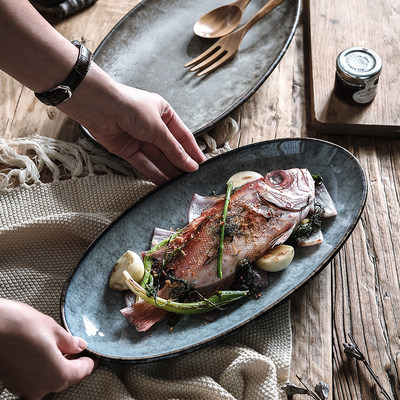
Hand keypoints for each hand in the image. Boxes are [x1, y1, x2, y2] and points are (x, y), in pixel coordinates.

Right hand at [0, 299, 94, 399]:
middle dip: (72, 363)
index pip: (81, 372)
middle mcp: (41, 388)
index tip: (92, 355)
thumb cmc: (20, 326)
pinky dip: (42, 367)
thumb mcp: (54, 330)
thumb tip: (79, 346)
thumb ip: (69, 342)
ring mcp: (25, 388)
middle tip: (77, 348)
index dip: (88, 361)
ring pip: (49, 379)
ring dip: (57, 365)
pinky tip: (44, 352)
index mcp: (57, 376)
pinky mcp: (13, 383)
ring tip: (61, 347)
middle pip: (65, 378)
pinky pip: (34, 378)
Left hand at [59, 66, 205, 184]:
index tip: (201, 164)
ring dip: (168, 170)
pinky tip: (164, 183)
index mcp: (164, 113)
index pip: (182, 135)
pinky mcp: (127, 150)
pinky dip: (153, 173)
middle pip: (170, 148)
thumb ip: (174, 149)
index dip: (192, 150)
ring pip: (157, 158)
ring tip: (179, 184)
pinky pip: (144, 163)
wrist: (101, 108)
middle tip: (191, 178)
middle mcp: (152, 126)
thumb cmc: (131, 108)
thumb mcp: (159, 128)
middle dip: (180, 163)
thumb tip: (190, 164)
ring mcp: (140, 138)